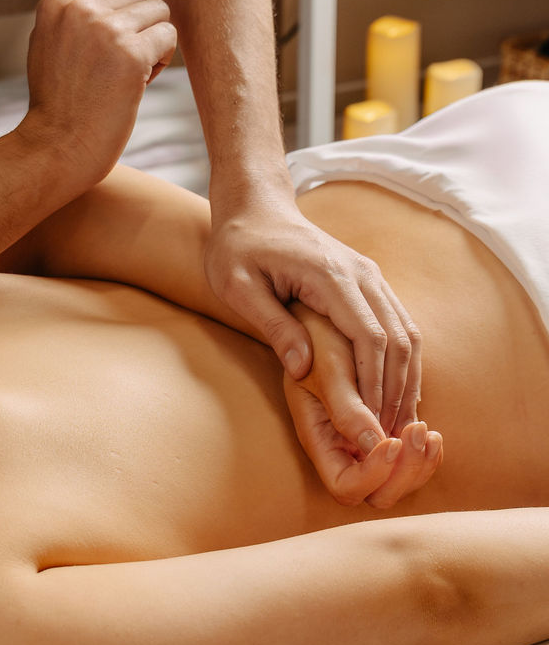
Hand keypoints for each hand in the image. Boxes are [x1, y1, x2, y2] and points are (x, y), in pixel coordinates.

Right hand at [20, 0, 176, 187]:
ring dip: (150, 44)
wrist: (57, 146)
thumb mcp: (51, 38)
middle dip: (133, 31)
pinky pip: (169, 35)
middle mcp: (80, 8)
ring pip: (159, 13)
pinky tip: (137, 83)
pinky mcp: (132, 54)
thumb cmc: (59, 98)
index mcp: (57, 0)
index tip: (92, 52)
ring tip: (122, 75)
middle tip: (107, 70)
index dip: (113, 18)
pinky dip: (160, 61)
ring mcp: (106, 29)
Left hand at [206, 197, 421, 439]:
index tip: (370, 421)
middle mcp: (361, 274)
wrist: (256, 208)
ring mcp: (370, 276)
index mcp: (331, 276)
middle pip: (398, 339)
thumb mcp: (238, 286)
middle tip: (390, 436)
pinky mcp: (370, 282)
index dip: (374, 383)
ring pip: (407, 333)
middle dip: (397, 390)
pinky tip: (395, 394)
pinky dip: (402, 362)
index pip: (369, 337)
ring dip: (406, 379)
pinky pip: (399, 325)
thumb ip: (273, 325)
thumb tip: (301, 369)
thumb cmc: (239, 247)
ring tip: (398, 424)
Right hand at [282, 302, 440, 506]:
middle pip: (378, 493)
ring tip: (428, 432)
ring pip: (398, 479)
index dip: (373, 474)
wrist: (321, 317)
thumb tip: (376, 444)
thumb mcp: (326, 368)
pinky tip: (430, 430)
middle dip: (404, 472)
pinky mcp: (385, 427)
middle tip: (419, 434)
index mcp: (319, 441)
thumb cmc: (316, 338)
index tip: (391, 441)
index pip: (347, 486)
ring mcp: (364, 443)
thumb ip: (346, 409)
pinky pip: (409, 457)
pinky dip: (424, 451)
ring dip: (419, 463)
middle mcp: (342, 450)